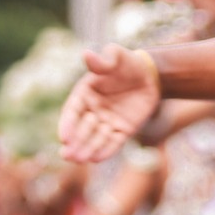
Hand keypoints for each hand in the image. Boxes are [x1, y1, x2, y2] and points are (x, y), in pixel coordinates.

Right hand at [59, 47, 160, 163]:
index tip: (63, 137)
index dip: (67, 124)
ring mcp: (107, 121)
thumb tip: (86, 54)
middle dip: (74, 142)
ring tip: (80, 160)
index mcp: (85, 93)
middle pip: (80, 129)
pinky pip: (113, 142)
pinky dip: (105, 150)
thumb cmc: (128, 63)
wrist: (151, 75)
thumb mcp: (116, 57)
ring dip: (87, 149)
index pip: (72, 111)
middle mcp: (93, 110)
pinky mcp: (123, 130)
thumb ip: (103, 60)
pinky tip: (97, 159)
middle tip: (67, 155)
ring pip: (95, 138)